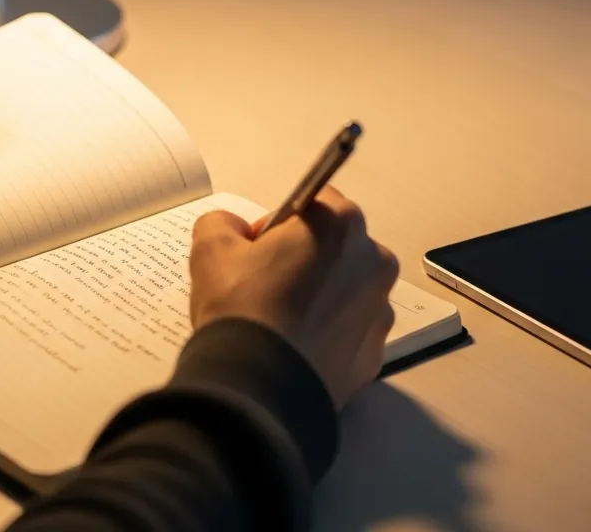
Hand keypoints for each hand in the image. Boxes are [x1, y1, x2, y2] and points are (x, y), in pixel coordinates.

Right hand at [189, 186, 398, 408]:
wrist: (258, 388)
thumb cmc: (242, 310)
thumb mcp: (211, 249)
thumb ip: (223, 223)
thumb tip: (233, 229)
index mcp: (340, 225)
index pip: (313, 203)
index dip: (280, 223)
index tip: (258, 249)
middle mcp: (373, 261)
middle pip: (335, 247)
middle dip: (305, 259)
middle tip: (266, 286)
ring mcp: (380, 309)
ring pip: (347, 290)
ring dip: (321, 296)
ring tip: (281, 321)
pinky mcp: (375, 352)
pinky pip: (350, 331)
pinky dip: (328, 334)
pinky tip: (296, 346)